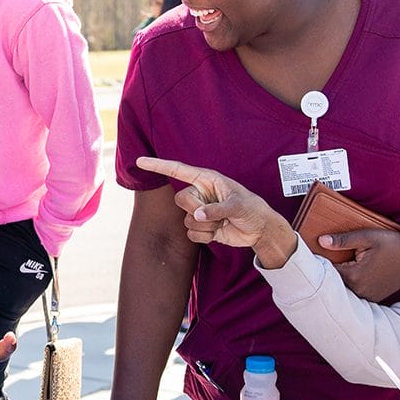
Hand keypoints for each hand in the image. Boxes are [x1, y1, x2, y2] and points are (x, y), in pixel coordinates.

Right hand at [136, 157, 297, 266]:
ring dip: (206, 226)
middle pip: (181, 199)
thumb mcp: (239, 206)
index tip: (140, 162)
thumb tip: (197, 215)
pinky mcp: (200, 227)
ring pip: (186, 220)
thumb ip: (217, 209)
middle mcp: (200, 193)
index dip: (159, 165)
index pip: (178, 170)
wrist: (258, 230)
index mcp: (207, 180)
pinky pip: (191, 234)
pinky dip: (205, 237)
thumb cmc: (252, 210)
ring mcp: (199, 210)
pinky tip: (218, 232)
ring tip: (223, 222)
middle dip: (197, 209)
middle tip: (218, 213)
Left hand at [320, 227, 399, 301]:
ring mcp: (369, 297)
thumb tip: (321, 241)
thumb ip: (342, 241)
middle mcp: (360, 290)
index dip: (322, 262)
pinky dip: (355, 285)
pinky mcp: (376, 298)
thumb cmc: (392, 243)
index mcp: (354, 276)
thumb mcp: (366, 237)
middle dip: (332, 272)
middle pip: (336, 282)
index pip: (327, 272)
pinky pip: (358, 293)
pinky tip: (357, 275)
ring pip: (346, 289)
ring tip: (344, 267)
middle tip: (329, 260)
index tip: (319, 254)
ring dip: (344, 280)